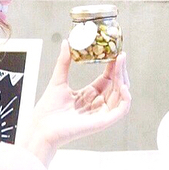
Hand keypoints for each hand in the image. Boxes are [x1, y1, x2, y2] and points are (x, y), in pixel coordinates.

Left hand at [24, 41, 131, 165]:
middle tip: (121, 55)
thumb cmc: (48, 110)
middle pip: (116, 85)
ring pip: (121, 95)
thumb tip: (67, 42)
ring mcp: (101, 113)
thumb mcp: (58, 80)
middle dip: (121, 70)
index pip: (107, 79)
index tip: (116, 53)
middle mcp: (97, 104)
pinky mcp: (103, 122)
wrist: (42, 127)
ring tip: (120, 65)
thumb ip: (64, 62)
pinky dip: (126, 98)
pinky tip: (123, 86)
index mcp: (88, 96)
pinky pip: (121, 110)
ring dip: (123, 79)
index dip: (113, 66)